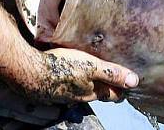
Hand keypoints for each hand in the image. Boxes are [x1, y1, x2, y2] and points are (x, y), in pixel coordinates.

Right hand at [18, 48, 138, 103]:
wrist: (28, 71)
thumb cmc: (61, 67)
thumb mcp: (91, 66)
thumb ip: (111, 73)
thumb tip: (134, 81)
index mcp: (91, 92)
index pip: (112, 95)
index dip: (122, 90)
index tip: (130, 85)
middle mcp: (79, 96)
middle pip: (98, 94)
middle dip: (108, 87)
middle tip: (116, 78)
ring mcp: (64, 94)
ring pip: (82, 91)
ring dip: (89, 84)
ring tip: (94, 72)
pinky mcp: (51, 88)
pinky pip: (67, 86)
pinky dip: (73, 80)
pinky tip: (70, 72)